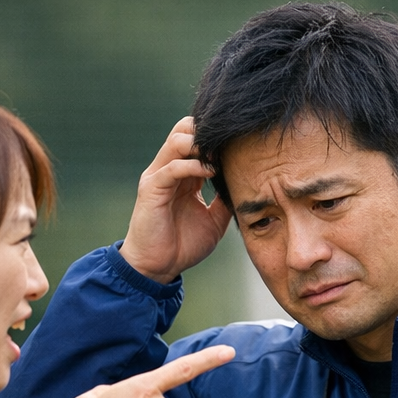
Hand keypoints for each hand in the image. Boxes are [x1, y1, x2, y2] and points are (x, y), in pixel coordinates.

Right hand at [120, 116, 232, 282]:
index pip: (198, 141)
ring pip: (177, 141)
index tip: (241, 144)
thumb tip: (246, 187)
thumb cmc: (183, 246)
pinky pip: (172, 166)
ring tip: (219, 155)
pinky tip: (210, 172)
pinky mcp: (152, 187)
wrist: (158, 267)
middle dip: (208, 132)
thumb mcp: (214, 221)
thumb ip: (225, 201)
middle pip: (185, 130)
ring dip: (200, 144)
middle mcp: (170, 169)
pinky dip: (192, 165)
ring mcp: (159, 176)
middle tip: (230, 144)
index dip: (218, 139)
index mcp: (185, 175)